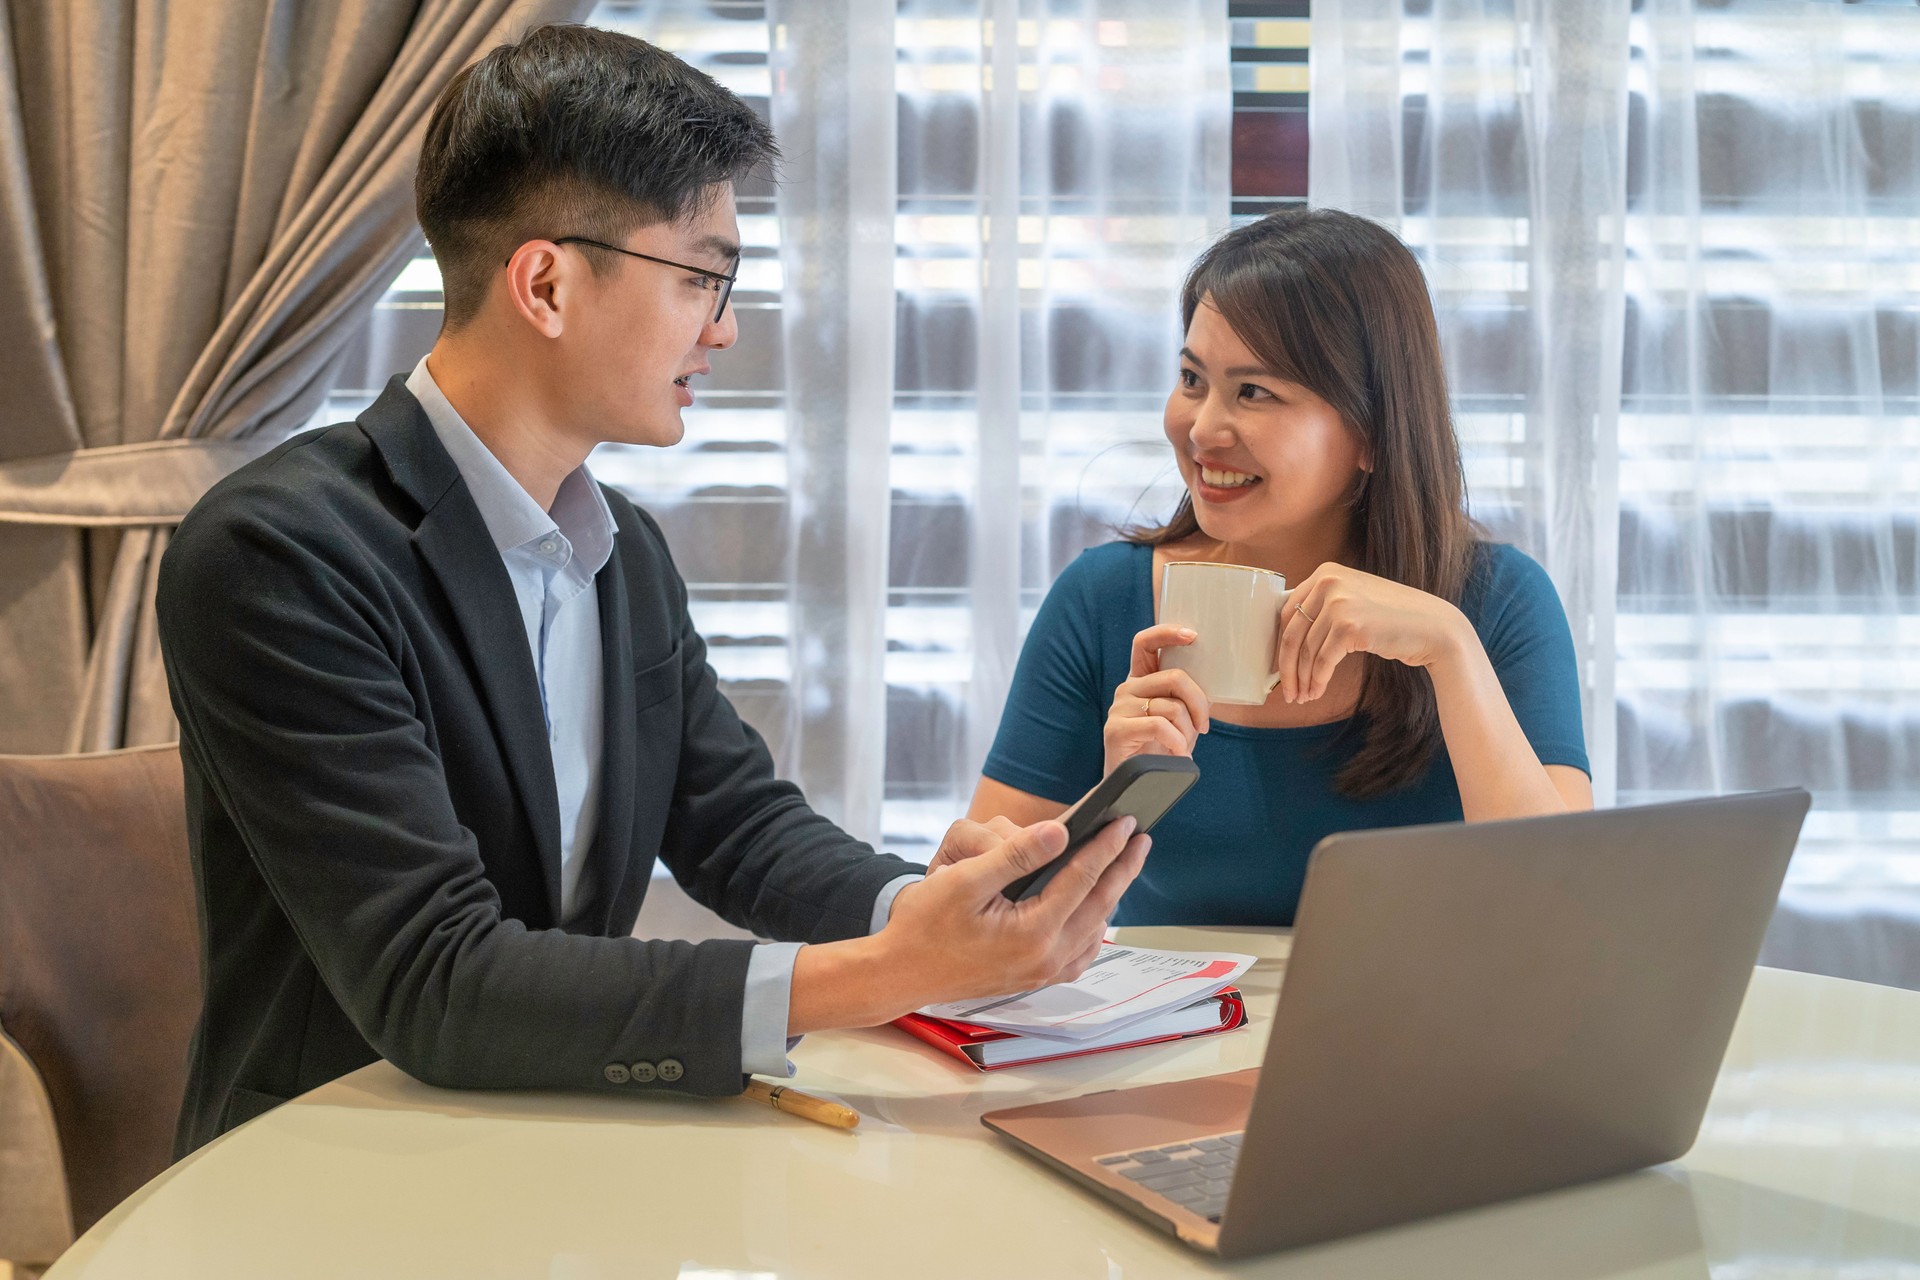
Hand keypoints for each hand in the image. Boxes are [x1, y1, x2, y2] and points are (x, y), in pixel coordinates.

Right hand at [879, 816, 1150, 1007]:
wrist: (900, 974)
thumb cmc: (924, 925)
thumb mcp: (964, 880)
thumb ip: (1015, 854)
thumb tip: (1059, 830)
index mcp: (1032, 933)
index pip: (1082, 879)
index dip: (1105, 845)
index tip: (1124, 819)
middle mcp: (1046, 958)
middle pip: (1099, 904)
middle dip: (1121, 868)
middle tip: (1140, 836)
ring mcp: (1043, 973)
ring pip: (1095, 928)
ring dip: (1111, 893)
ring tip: (1123, 863)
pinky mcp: (1036, 978)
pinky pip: (1080, 951)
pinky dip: (1094, 924)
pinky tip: (1095, 907)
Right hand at [1103, 624, 1211, 773]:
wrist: (1133, 784)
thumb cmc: (1160, 749)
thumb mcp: (1179, 718)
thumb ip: (1188, 697)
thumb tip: (1220, 678)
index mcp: (1140, 680)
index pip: (1145, 642)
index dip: (1167, 633)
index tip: (1193, 636)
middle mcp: (1127, 688)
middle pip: (1174, 677)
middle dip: (1199, 703)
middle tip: (1204, 726)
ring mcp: (1119, 708)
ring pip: (1172, 705)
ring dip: (1188, 730)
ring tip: (1184, 747)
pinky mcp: (1117, 729)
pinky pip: (1161, 727)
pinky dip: (1177, 743)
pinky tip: (1177, 756)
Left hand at [1277, 563, 1472, 702]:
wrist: (1433, 627)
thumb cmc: (1391, 619)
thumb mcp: (1353, 599)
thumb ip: (1323, 607)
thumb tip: (1286, 640)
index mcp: (1325, 573)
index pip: (1288, 612)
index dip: (1280, 643)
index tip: (1279, 665)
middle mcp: (1328, 582)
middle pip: (1292, 633)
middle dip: (1286, 667)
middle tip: (1287, 690)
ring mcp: (1339, 604)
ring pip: (1306, 651)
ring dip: (1302, 679)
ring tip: (1304, 696)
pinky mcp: (1350, 627)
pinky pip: (1322, 661)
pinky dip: (1317, 680)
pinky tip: (1317, 692)